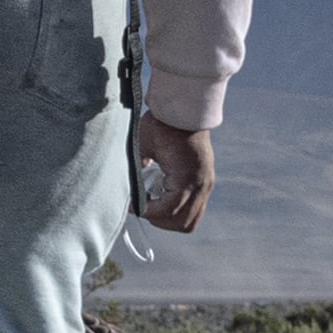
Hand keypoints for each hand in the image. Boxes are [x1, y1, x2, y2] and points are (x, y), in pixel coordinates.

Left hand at [131, 118, 214, 233]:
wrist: (184, 109)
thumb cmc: (162, 125)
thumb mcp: (141, 146)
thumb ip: (134, 170)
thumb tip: (126, 189)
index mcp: (186, 179)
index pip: (166, 211)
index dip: (146, 211)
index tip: (132, 205)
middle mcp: (201, 185)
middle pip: (183, 223)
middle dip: (160, 220)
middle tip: (143, 206)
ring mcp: (206, 184)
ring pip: (192, 218)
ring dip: (171, 217)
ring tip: (154, 200)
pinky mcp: (205, 180)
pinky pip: (195, 206)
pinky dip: (179, 207)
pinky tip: (164, 192)